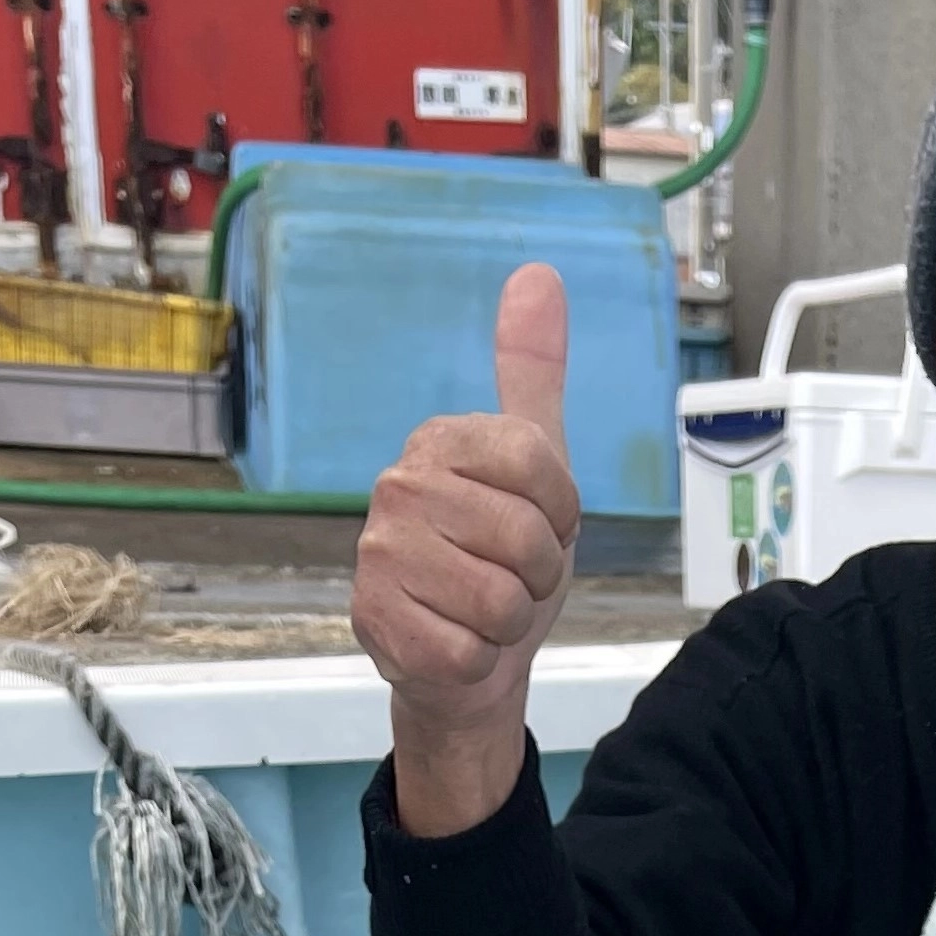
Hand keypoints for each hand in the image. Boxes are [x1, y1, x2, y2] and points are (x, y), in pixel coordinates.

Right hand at [353, 263, 581, 837]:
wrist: (468, 663)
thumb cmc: (502, 564)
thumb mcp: (534, 466)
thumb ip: (532, 373)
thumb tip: (539, 272)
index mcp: (440, 441)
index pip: (540, 465)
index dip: (560, 513)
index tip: (541, 525)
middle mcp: (399, 487)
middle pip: (524, 538)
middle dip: (537, 575)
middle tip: (511, 578)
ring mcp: (380, 556)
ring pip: (499, 600)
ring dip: (509, 621)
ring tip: (483, 612)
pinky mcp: (375, 623)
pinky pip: (467, 651)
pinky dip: (477, 660)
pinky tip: (457, 644)